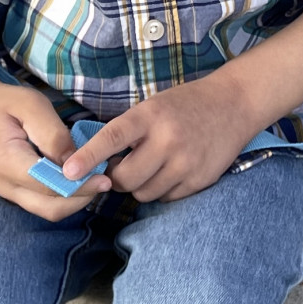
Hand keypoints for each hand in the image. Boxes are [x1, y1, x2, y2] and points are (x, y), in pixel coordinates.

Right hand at [0, 78, 111, 217]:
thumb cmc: (5, 102)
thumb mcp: (32, 106)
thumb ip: (54, 136)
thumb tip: (76, 164)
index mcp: (7, 162)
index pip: (50, 186)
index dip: (80, 185)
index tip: (104, 177)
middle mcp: (5, 184)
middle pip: (51, 208)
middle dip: (82, 198)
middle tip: (104, 180)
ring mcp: (7, 191)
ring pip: (48, 210)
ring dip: (75, 200)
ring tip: (94, 179)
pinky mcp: (13, 191)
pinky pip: (42, 203)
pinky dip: (64, 197)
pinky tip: (77, 178)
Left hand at [62, 72, 255, 203]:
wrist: (234, 104)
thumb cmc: (184, 105)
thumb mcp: (152, 106)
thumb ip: (127, 131)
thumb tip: (94, 163)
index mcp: (150, 116)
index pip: (112, 138)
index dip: (88, 157)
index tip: (68, 173)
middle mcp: (168, 140)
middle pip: (125, 178)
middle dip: (117, 178)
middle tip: (122, 166)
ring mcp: (186, 162)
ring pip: (144, 193)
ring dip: (141, 185)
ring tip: (153, 165)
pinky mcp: (201, 180)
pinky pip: (167, 199)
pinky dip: (163, 190)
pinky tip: (172, 171)